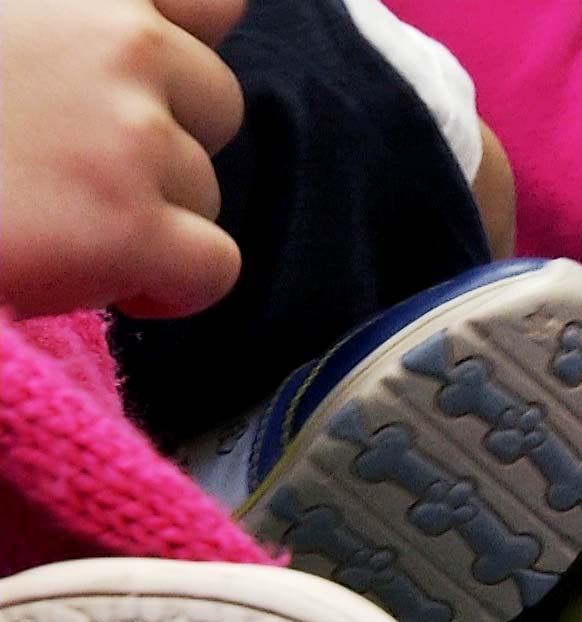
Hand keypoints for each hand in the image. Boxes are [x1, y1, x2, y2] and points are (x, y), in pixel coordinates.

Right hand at [0, 0, 244, 318]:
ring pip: (205, 189)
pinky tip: (100, 281)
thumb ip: (70, 23)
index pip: (206, 3)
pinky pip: (214, 268)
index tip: (150, 89)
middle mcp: (116, 41)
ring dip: (150, 216)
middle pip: (216, 105)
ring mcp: (128, 133)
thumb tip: (200, 21)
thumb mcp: (2, 30)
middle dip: (163, 145)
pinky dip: (171, 288)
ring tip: (52, 220)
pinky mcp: (129, 224)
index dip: (187, 48)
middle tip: (69, 174)